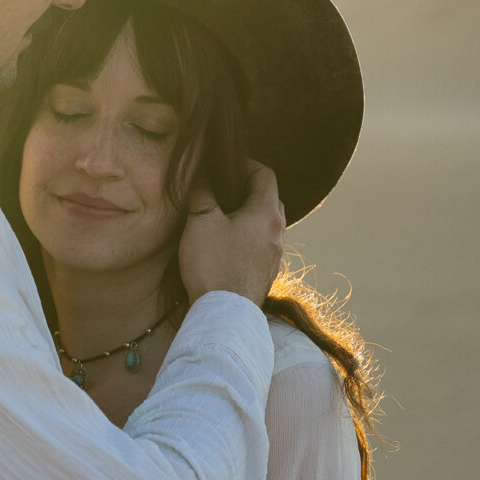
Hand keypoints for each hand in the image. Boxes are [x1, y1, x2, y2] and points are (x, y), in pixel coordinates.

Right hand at [178, 162, 285, 306]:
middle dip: (248, 189)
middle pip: (269, 199)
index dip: (246, 164)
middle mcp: (278, 233)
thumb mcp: (201, 222)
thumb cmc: (214, 265)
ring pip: (265, 224)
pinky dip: (247, 237)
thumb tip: (203, 177)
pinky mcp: (265, 274)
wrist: (225, 315)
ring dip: (247, 215)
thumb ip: (203, 194)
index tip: (226, 164)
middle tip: (224, 187)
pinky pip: (260, 245)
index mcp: (267, 214)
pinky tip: (226, 244)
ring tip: (222, 216)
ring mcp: (274, 256)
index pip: (265, 175)